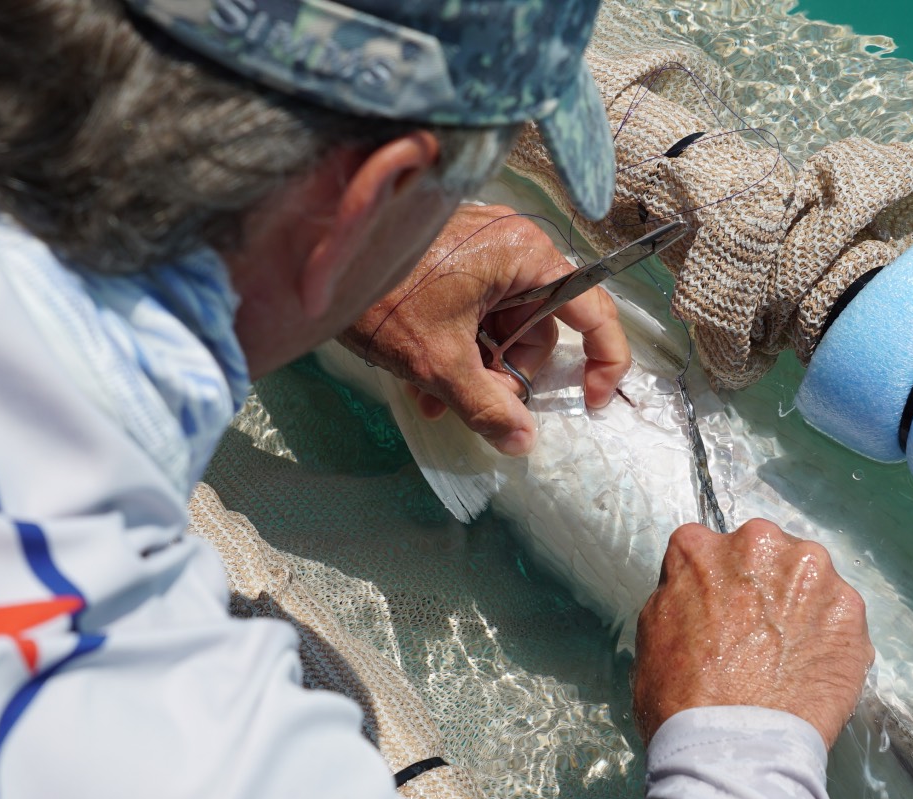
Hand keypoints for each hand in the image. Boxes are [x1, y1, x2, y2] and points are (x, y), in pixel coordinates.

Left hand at [339, 204, 627, 456]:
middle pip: (541, 326)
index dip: (602, 360)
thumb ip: (488, 406)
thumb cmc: (382, 295)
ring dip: (479, 368)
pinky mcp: (454, 255)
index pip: (592, 309)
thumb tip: (522, 442)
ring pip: (504, 325)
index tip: (591, 401)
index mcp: (526, 255)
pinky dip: (460, 347)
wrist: (310, 257)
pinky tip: (425, 381)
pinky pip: (477, 311)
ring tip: (437, 395)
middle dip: (510, 372)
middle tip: (477, 398)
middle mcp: (512, 242)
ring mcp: (481, 245)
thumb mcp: (439, 362)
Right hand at [633, 519, 873, 749]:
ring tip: (785, 654)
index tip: (718, 612)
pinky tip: (810, 668)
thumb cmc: (682, 698)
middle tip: (754, 634)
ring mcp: (812, 574)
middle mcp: (761, 544)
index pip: (706, 550)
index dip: (713, 584)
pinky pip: (837, 615)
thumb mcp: (652, 629)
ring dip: (799, 605)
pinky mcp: (850, 609)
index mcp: (702, 547)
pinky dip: (828, 635)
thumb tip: (701, 588)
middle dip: (761, 585)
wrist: (737, 747)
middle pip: (764, 554)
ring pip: (806, 580)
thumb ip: (681, 589)